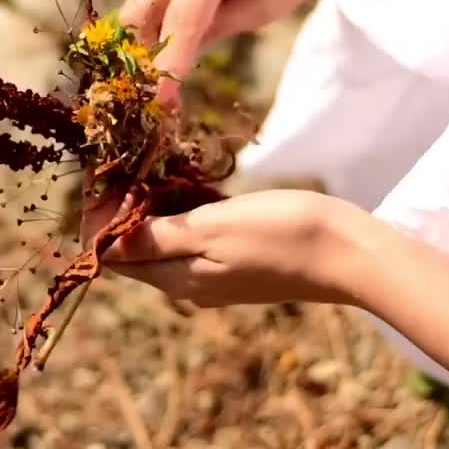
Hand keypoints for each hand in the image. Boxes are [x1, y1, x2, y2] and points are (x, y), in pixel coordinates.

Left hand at [100, 189, 368, 307]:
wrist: (349, 253)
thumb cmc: (280, 234)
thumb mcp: (210, 229)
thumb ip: (155, 238)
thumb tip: (101, 248)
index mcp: (178, 279)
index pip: (116, 256)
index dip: (100, 219)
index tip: (100, 176)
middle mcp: (192, 284)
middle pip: (140, 248)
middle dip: (125, 210)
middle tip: (127, 164)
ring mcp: (218, 275)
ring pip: (169, 242)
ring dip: (156, 209)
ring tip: (155, 169)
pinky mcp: (241, 262)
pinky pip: (198, 238)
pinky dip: (187, 213)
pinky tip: (194, 187)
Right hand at [121, 0, 324, 104]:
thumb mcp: (270, 4)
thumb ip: (220, 29)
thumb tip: (176, 56)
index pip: (179, 23)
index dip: (168, 67)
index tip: (161, 103)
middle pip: (138, 13)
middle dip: (142, 55)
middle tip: (163, 91)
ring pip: (138, 7)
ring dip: (149, 39)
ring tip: (177, 68)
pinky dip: (157, 21)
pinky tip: (184, 37)